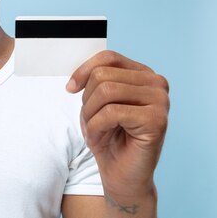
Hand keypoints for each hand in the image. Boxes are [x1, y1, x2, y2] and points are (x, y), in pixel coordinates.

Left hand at [66, 50, 169, 198]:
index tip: (70, 89)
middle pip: (103, 75)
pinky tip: (102, 138)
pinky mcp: (157, 120)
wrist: (121, 174)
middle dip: (87, 100)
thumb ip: (93, 80)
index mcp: (143, 74)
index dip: (83, 71)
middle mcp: (156, 83)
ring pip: (106, 91)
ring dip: (90, 114)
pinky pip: (111, 112)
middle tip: (90, 121)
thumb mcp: (95, 102)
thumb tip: (78, 77)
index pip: (108, 58)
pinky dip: (96, 127)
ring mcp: (160, 100)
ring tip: (95, 130)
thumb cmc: (109, 137)